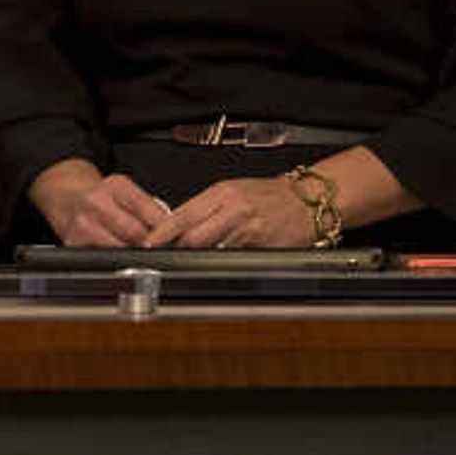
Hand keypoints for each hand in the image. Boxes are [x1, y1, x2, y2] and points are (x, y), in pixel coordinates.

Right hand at [30, 160, 170, 247]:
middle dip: (151, 245)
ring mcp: (83, 222)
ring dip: (134, 255)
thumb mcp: (124, 193)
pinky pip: (101, 256)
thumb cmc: (102, 198)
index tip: (175, 239)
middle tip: (162, 252)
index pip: (148, 209)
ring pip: (119, 247)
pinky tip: (122, 259)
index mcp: (116, 186)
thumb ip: (147, 209)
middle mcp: (97, 201)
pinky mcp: (73, 241)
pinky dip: (115, 261)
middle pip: (134, 231)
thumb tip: (172, 233)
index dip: (165, 228)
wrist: (65, 196)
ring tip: (144, 257)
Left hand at [160, 175, 322, 250]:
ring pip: (212, 251)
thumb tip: (175, 225)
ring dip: (199, 258)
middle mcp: (234, 210)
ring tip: (193, 259)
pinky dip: (224, 263)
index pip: (183, 215)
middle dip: (177, 250)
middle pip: (194, 237)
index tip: (148, 243)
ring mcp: (248, 230)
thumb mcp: (232, 191)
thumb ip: (205, 207)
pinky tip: (222, 262)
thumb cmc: (269, 196)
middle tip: (165, 256)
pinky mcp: (261, 249)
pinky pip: (234, 260)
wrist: (307, 201)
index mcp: (222, 193)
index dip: (162, 233)